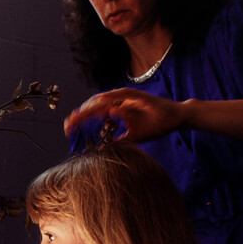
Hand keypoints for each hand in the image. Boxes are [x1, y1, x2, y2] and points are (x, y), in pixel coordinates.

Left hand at [63, 88, 185, 143]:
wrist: (174, 119)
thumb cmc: (155, 126)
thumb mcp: (132, 138)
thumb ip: (117, 142)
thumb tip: (101, 149)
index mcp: (117, 112)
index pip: (95, 116)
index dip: (81, 122)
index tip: (69, 130)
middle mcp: (119, 103)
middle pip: (95, 107)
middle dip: (81, 115)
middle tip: (68, 124)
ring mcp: (128, 99)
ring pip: (105, 101)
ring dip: (91, 107)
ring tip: (78, 115)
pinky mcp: (138, 95)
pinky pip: (122, 95)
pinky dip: (111, 98)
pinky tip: (100, 102)